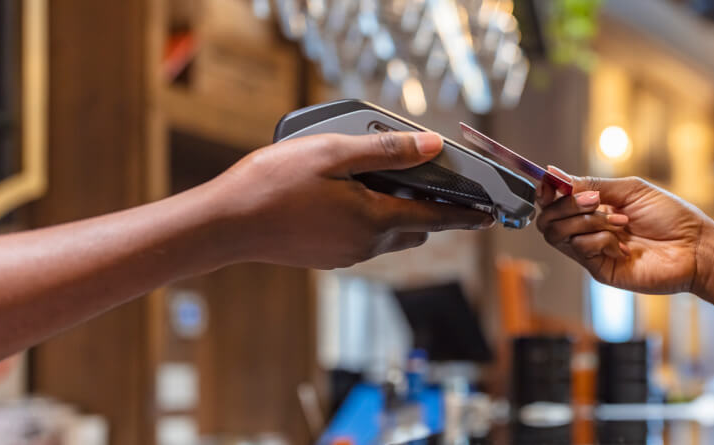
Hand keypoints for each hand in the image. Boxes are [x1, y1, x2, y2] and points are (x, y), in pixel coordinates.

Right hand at [206, 132, 492, 268]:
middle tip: (436, 187)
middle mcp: (366, 245)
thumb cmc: (274, 184)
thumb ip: (387, 151)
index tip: (487, 215)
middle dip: (432, 213)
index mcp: (375, 220)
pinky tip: (350, 198)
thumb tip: (431, 146)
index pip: (435, 218)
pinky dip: (371, 221)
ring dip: (398, 215)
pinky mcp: (327, 258)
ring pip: (388, 236)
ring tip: (388, 184)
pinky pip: (363, 240)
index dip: (465, 215)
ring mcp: (345, 256)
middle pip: (414, 229)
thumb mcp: (333, 154)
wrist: (226, 224)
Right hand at [536, 168, 710, 293]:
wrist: (695, 247)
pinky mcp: (599, 270)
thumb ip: (591, 183)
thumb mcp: (630, 189)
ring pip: (558, 234)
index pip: (554, 202)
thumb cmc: (671, 217)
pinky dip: (602, 240)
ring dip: (588, 221)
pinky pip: (581, 249)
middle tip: (596, 201)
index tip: (552, 185)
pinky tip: (625, 246)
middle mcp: (588, 230)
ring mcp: (592, 252)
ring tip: (620, 222)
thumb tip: (554, 174)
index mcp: (593, 208)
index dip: (547, 192)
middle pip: (548, 220)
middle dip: (568, 205)